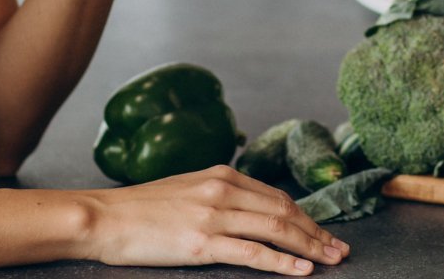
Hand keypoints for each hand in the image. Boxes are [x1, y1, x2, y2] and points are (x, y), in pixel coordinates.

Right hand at [81, 165, 348, 274]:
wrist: (103, 218)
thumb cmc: (138, 209)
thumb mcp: (185, 189)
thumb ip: (216, 195)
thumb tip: (246, 209)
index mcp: (220, 175)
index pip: (276, 195)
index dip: (305, 216)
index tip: (323, 233)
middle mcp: (222, 190)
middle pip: (284, 211)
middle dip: (316, 233)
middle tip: (340, 250)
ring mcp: (213, 216)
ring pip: (275, 229)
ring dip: (309, 247)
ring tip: (331, 261)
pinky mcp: (202, 243)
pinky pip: (252, 253)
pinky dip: (281, 262)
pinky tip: (301, 271)